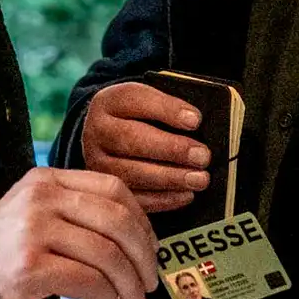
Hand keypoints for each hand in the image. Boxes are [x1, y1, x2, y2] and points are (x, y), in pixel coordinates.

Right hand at [0, 168, 160, 298]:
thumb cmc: (12, 251)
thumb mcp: (41, 214)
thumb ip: (81, 212)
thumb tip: (142, 239)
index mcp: (47, 179)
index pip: (112, 188)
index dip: (141, 221)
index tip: (151, 249)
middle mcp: (40, 198)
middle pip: (116, 221)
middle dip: (143, 258)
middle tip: (150, 285)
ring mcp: (33, 230)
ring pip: (106, 254)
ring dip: (130, 287)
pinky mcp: (30, 266)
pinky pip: (87, 282)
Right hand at [81, 82, 211, 212]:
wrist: (108, 138)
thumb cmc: (138, 118)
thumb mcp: (148, 102)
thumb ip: (169, 108)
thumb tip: (196, 123)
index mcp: (109, 101)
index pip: (135, 100)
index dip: (167, 110)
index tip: (195, 120)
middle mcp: (97, 131)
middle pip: (131, 139)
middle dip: (171, 149)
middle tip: (201, 156)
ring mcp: (97, 162)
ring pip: (131, 173)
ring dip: (170, 178)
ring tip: (199, 179)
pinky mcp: (107, 189)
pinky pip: (133, 197)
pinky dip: (163, 199)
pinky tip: (186, 194)